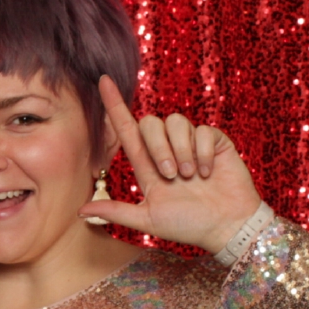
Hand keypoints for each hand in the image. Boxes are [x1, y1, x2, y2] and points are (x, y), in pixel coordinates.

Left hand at [80, 75, 262, 254]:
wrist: (228, 227)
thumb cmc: (188, 225)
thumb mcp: (148, 219)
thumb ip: (116, 211)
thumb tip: (80, 211)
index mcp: (148, 166)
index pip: (127, 130)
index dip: (114, 106)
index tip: (103, 81)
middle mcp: (167, 150)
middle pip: (149, 123)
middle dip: (158, 148)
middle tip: (171, 175)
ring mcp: (191, 144)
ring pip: (175, 122)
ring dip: (181, 150)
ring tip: (191, 175)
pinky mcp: (215, 141)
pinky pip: (203, 130)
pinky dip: (204, 152)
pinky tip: (208, 172)